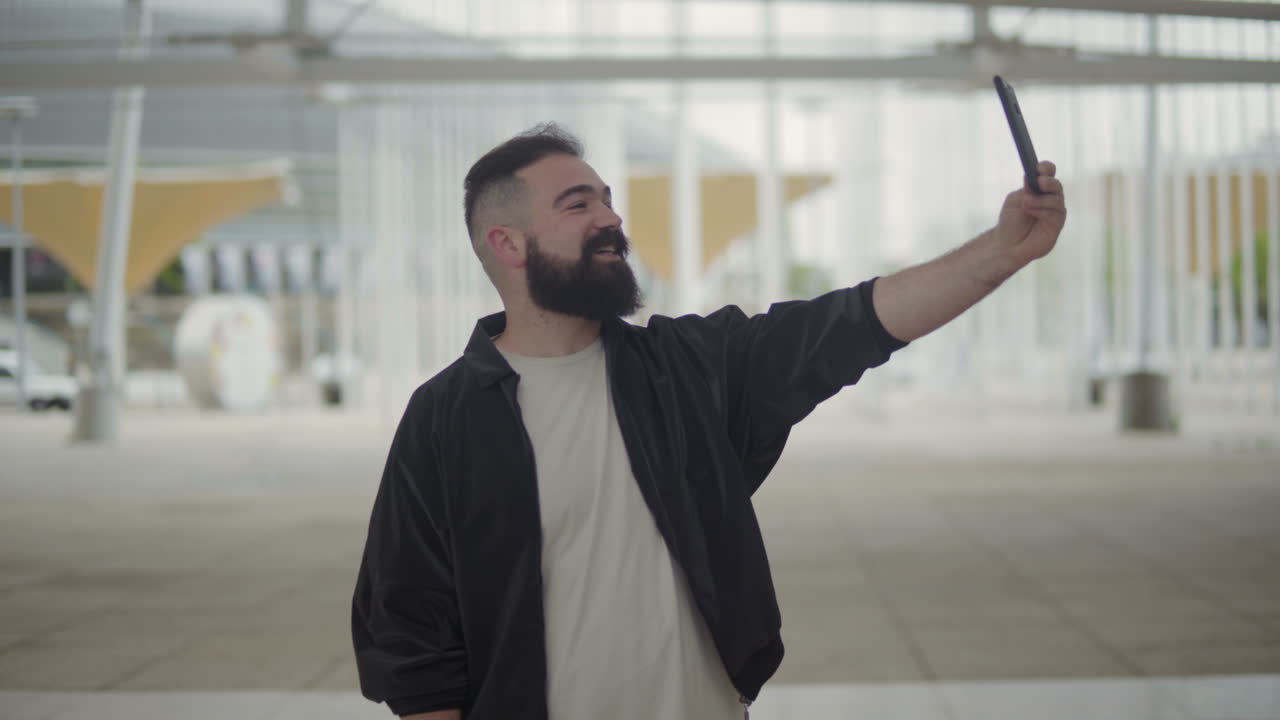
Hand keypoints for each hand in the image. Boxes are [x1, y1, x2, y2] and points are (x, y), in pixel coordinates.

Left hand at [990, 160, 1066, 276]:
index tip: (1039, 168)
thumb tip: (1034, 178)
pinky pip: (1056, 214)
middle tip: (1038, 182)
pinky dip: (1042, 210)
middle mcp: (1050, 199)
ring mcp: (1055, 212)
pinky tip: (1031, 212)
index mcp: (1040, 190)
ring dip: (1040, 200)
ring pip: (1057, 199)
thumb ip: (1026, 188)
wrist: (1007, 243)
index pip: (1049, 174)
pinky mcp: (1057, 225)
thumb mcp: (1015, 199)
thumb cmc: (1010, 221)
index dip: (1047, 168)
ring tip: (1026, 203)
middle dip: (1048, 182)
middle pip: (1057, 185)